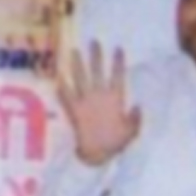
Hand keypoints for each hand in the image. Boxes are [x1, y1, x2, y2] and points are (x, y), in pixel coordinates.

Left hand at [54, 40, 138, 166]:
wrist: (96, 153)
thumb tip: (137, 107)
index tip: (117, 48)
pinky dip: (62, 87)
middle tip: (93, 42)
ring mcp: (85, 101)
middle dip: (95, 56)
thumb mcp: (131, 131)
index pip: (117, 75)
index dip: (118, 62)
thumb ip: (135, 117)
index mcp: (115, 99)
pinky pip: (66, 95)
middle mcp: (99, 96)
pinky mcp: (73, 109)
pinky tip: (58, 78)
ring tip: (73, 51)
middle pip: (97, 71)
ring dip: (76, 64)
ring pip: (80, 78)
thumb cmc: (115, 142)